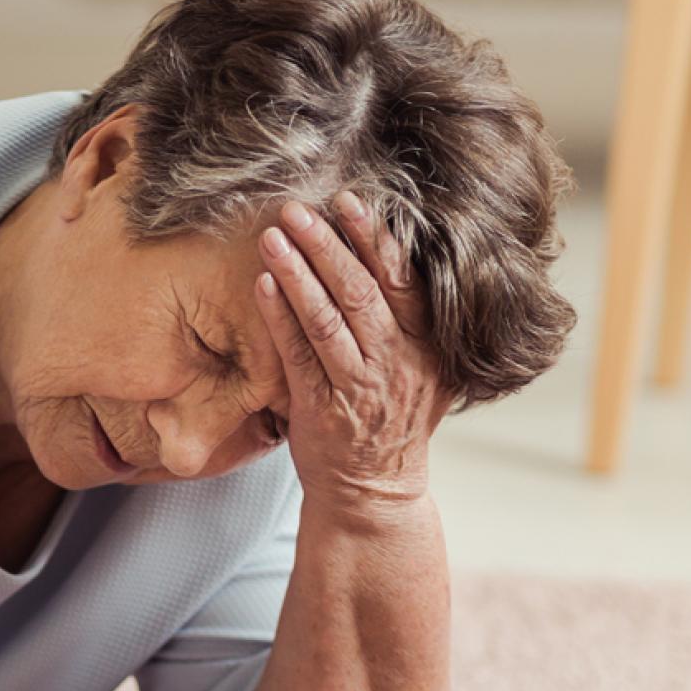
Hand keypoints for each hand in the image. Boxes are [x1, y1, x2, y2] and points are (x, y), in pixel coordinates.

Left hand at [254, 191, 451, 520]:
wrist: (373, 490)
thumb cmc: (392, 419)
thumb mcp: (425, 368)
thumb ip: (416, 319)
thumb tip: (401, 252)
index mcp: (427, 343)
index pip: (403, 279)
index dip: (375, 238)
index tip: (350, 200)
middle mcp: (398, 361)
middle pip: (362, 291)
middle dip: (329, 244)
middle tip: (299, 207)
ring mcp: (359, 386)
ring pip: (328, 319)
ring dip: (299, 272)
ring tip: (273, 234)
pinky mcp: (321, 408)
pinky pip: (298, 355)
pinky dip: (279, 316)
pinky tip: (263, 284)